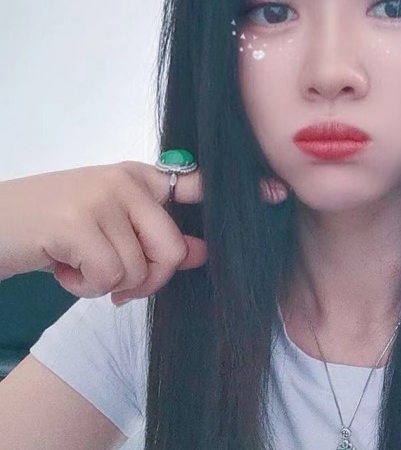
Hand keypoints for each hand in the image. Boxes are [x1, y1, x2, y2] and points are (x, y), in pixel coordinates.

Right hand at [0, 162, 288, 304]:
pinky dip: (85, 287)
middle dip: (148, 280)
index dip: (239, 190)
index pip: (198, 182)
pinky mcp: (77, 221)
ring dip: (109, 284)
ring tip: (80, 264)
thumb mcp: (111, 226)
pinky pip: (109, 278)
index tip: (277, 193)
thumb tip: (202, 252)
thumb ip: (155, 235)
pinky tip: (64, 266)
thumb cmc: (57, 228)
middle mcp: (128, 180)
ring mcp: (103, 196)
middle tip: (117, 283)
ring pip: (139, 269)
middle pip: (173, 249)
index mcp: (141, 177)